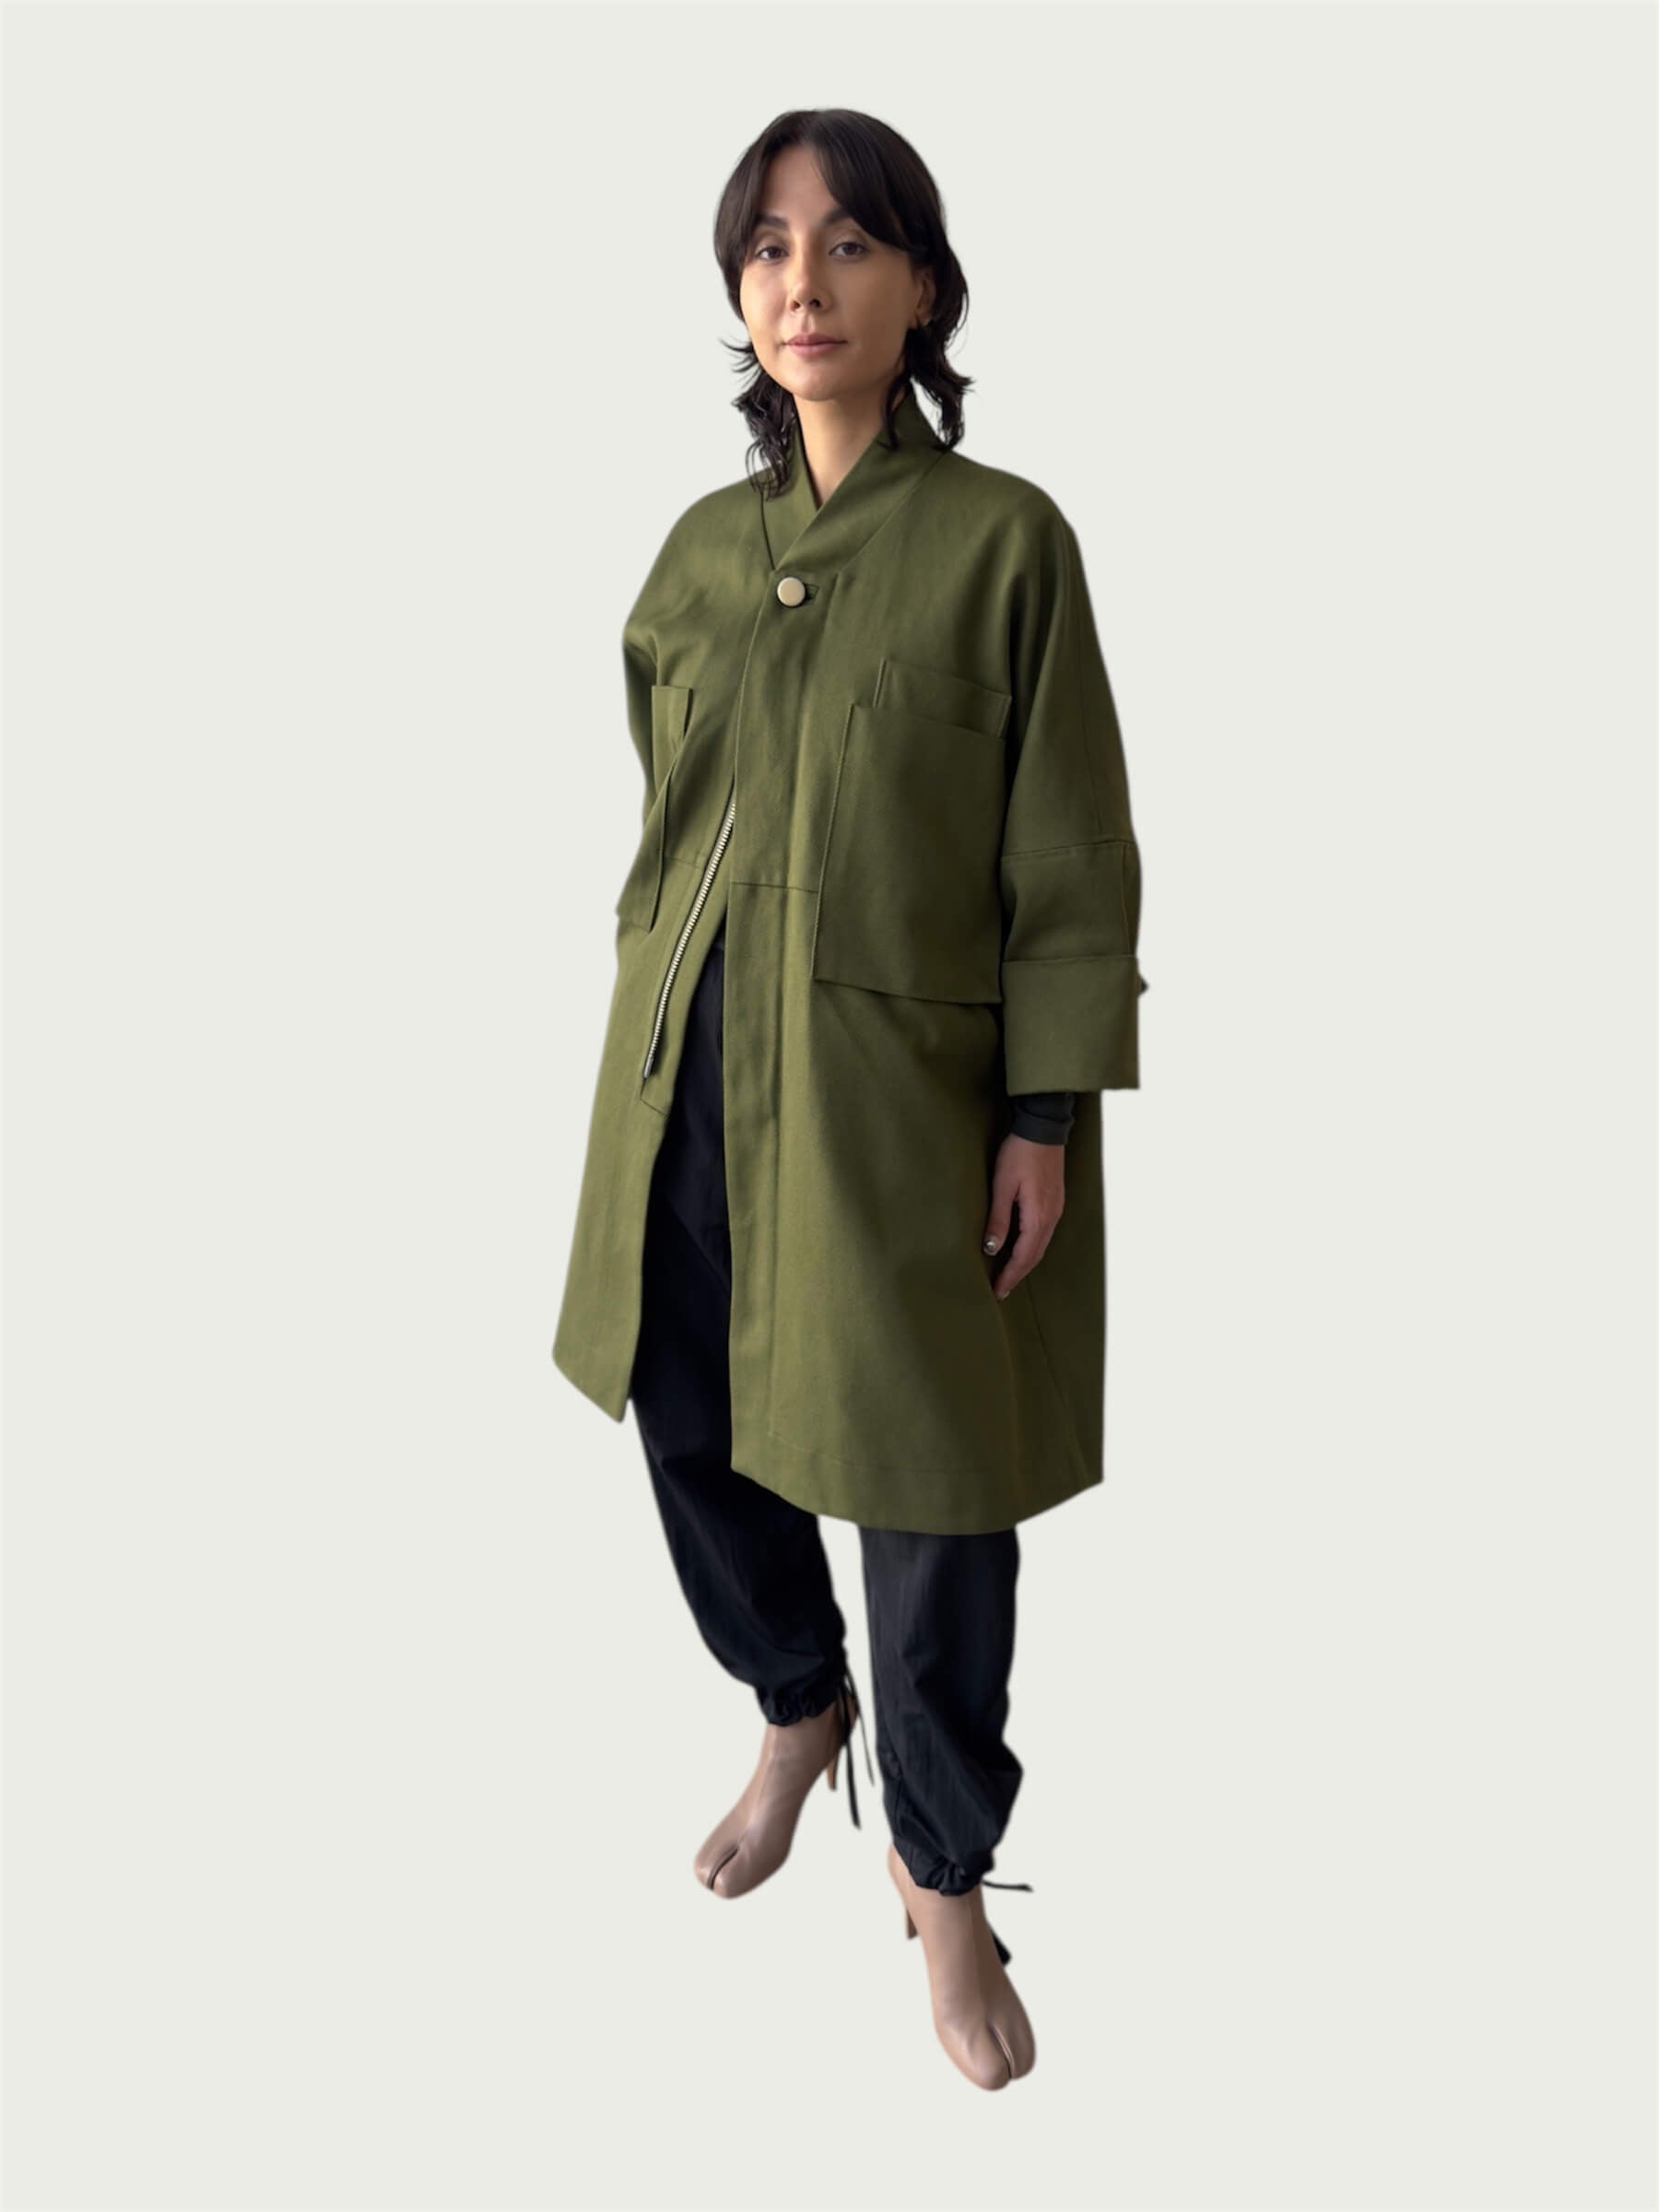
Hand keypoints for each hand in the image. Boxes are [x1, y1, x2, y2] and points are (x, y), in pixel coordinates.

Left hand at [982, 1134, 1064, 1299]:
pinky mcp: (1055, 1201)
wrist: (1043, 1128)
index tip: (997, 1292)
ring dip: (1025, 1263)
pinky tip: (1022, 1249)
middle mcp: (1051, 1217)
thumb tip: (992, 1249)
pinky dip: (1032, 1248)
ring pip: (1041, 1246)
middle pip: (1035, 1256)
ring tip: (1009, 1275)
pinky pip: (1044, 1233)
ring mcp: (1056, 1209)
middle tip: (1001, 1291)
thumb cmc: (1019, 1153)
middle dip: (1017, 1275)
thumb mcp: (1002, 1185)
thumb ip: (998, 1219)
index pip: (1023, 1257)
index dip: (1010, 1276)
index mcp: (1038, 1217)